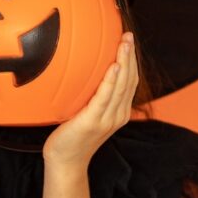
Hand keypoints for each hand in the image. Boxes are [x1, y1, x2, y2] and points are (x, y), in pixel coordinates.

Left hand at [42, 31, 137, 168]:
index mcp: (119, 111)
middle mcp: (118, 114)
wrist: (65, 162)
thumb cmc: (71, 136)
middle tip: (128, 35)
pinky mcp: (94, 121)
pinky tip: (114, 66)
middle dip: (131, 56)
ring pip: (121, 86)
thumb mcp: (84, 113)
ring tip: (124, 44)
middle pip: (129, 80)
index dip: (132, 60)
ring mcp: (108, 119)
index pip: (130, 82)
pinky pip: (105, 97)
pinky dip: (111, 81)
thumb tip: (77, 70)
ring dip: (125, 63)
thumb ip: (89, 95)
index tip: (128, 41)